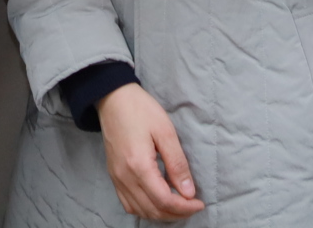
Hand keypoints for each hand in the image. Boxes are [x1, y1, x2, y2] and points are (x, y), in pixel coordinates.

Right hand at [98, 83, 203, 219]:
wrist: (113, 99)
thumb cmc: (140, 110)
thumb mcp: (165, 132)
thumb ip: (177, 164)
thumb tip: (188, 192)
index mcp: (139, 166)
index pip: (164, 200)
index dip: (184, 207)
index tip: (199, 203)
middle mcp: (125, 178)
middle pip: (153, 210)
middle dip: (176, 213)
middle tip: (193, 205)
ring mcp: (117, 178)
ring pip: (140, 211)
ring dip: (161, 214)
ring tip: (179, 205)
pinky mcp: (114, 176)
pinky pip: (128, 204)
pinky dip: (145, 209)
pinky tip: (157, 201)